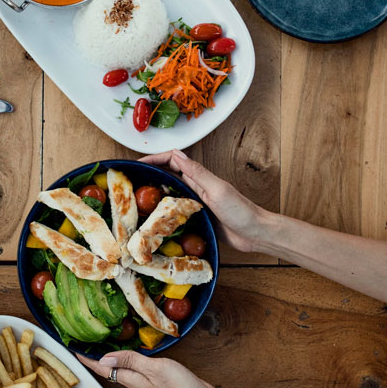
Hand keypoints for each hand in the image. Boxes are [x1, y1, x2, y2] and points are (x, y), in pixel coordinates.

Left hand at [78, 350, 213, 387]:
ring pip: (121, 371)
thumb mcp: (154, 369)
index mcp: (132, 380)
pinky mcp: (157, 382)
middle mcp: (136, 383)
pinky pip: (135, 370)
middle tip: (83, 347)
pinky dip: (126, 362)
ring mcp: (146, 384)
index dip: (88, 360)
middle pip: (109, 371)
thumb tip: (105, 358)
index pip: (104, 369)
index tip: (74, 351)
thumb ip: (131, 362)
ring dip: (109, 361)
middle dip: (95, 360)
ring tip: (100, 349)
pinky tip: (129, 356)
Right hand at [141, 149, 271, 251]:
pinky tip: (154, 218)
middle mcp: (196, 186)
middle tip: (130, 180)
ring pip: (169, 191)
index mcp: (199, 176)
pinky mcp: (197, 216)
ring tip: (136, 198)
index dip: (153, 159)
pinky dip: (164, 210)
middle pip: (167, 174)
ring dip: (154, 191)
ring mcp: (196, 201)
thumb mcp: (217, 189)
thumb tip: (176, 154)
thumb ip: (197, 172)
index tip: (136, 164)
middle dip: (149, 173)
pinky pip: (175, 209)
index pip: (171, 160)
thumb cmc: (241, 211)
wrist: (255, 234)